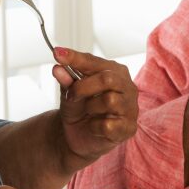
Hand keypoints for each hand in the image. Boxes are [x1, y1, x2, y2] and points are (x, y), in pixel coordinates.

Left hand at [52, 47, 138, 163]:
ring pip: (110, 100)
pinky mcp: (128, 128)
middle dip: (83, 87)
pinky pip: (108, 125)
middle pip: (108, 79)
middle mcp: (127, 87)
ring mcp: (130, 108)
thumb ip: (66, 80)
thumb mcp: (69, 92)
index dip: (76, 58)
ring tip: (87, 111)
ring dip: (90, 107)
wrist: (78, 135)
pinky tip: (94, 127)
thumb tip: (58, 68)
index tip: (57, 54)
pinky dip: (94, 127)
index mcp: (116, 72)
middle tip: (71, 95)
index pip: (95, 62)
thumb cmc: (79, 109)